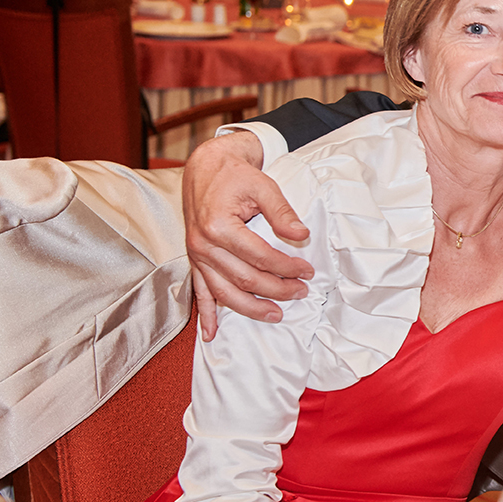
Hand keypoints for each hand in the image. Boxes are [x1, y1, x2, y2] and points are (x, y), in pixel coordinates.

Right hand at [183, 132, 312, 338]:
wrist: (207, 167)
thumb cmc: (235, 175)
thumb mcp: (263, 185)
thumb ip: (282, 211)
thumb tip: (302, 235)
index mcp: (218, 226)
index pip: (260, 257)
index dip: (287, 267)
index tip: (307, 270)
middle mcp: (203, 244)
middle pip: (244, 278)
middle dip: (276, 289)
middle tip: (301, 293)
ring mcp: (196, 254)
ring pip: (224, 292)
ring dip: (250, 308)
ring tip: (275, 315)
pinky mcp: (195, 259)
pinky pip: (199, 291)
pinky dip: (206, 314)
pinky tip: (211, 334)